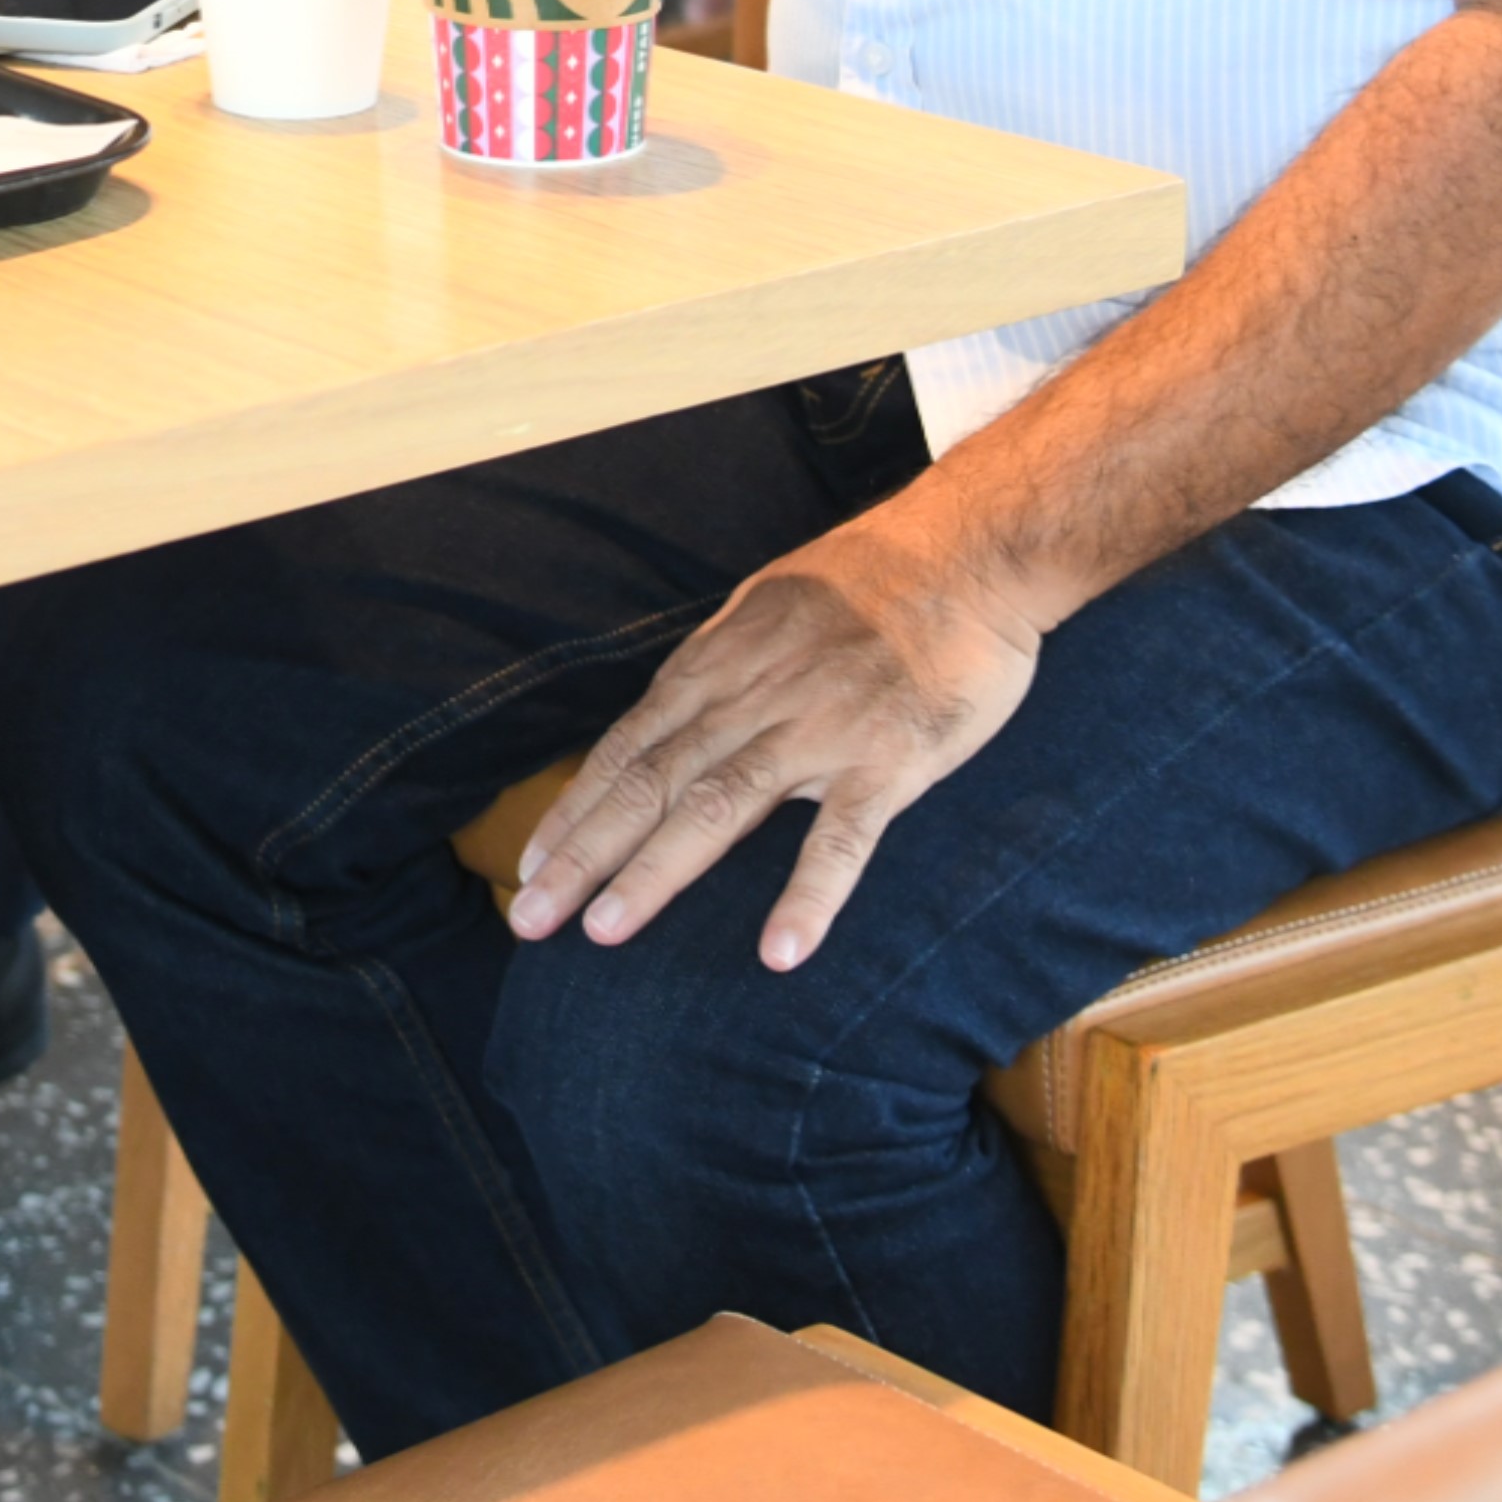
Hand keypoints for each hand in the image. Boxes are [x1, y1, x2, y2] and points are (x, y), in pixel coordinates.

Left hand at [506, 495, 1053, 970]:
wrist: (972, 549)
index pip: (629, 746)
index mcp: (722, 663)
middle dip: (584, 853)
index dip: (577, 808)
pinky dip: (809, 894)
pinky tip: (780, 953)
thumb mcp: (769, 601)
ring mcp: (819, 730)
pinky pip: (844, 838)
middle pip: (651, 783)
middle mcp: (753, 698)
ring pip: (719, 808)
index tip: (531, 863)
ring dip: (657, 872)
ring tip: (606, 932)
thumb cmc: (873, 576)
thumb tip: (669, 710)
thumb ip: (720, 661)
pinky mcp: (890, 759)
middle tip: (529, 918)